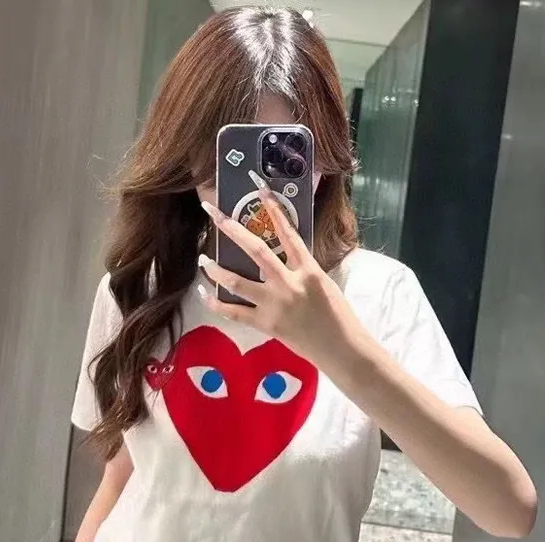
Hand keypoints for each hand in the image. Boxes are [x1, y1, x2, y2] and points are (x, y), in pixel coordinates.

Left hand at [199, 186, 366, 379]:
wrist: (341, 349)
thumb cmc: (338, 316)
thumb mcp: (325, 283)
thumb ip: (302, 268)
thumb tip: (281, 254)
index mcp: (309, 270)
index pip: (289, 233)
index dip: (274, 209)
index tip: (259, 190)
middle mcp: (289, 284)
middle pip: (255, 250)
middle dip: (231, 228)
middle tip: (212, 211)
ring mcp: (274, 305)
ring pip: (237, 282)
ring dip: (217, 270)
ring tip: (203, 259)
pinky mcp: (265, 325)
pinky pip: (234, 312)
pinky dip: (216, 304)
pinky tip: (204, 294)